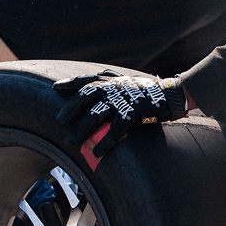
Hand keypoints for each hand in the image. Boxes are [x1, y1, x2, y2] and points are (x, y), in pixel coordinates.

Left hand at [53, 71, 189, 157]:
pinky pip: (116, 129)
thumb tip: (96, 74)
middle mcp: (114, 88)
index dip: (69, 84)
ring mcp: (123, 100)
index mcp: (110, 80)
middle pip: (86, 97)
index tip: (55, 89)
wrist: (171, 95)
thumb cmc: (144, 89)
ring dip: (83, 130)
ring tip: (72, 142)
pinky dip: (105, 141)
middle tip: (59, 122)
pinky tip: (96, 152)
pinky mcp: (134, 113)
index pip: (85, 80)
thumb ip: (108, 78)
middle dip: (71, 109)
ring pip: (97, 115)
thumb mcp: (124, 79)